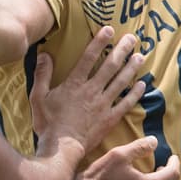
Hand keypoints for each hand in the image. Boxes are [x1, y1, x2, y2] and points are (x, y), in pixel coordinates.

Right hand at [29, 26, 145, 156]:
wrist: (62, 149)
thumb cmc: (48, 124)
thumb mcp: (38, 98)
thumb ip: (42, 75)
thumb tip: (44, 54)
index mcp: (74, 84)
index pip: (88, 58)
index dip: (99, 42)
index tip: (109, 30)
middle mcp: (92, 91)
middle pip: (110, 66)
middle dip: (122, 50)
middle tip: (132, 38)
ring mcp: (103, 105)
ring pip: (121, 82)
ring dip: (131, 68)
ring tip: (140, 56)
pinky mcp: (110, 119)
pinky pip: (126, 104)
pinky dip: (135, 94)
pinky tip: (143, 85)